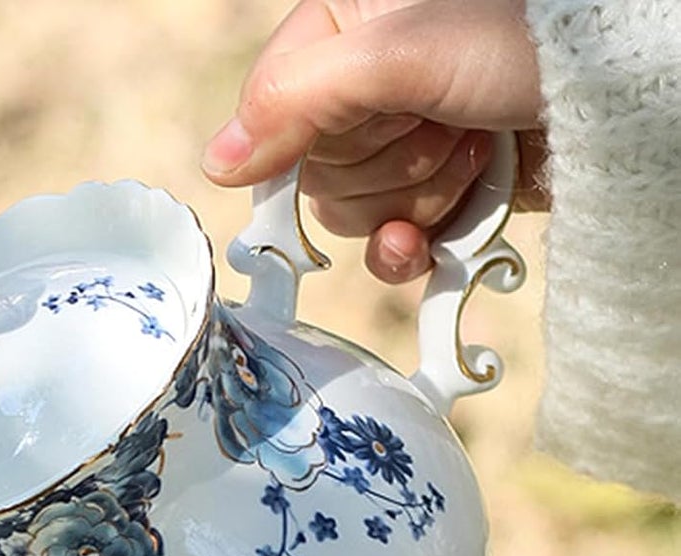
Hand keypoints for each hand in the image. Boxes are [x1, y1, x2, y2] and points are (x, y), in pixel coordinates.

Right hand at [202, 0, 545, 281]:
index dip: (302, 138)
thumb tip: (216, 163)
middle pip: (315, 173)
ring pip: (354, 214)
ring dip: (419, 193)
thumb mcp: (399, 53)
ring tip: (472, 142)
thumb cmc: (524, 39)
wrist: (618, 95)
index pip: (270, 111)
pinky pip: (391, 247)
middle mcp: (362, 87)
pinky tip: (449, 220)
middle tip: (440, 117)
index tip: (350, 125)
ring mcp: (399, 142)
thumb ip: (296, 101)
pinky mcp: (434, 193)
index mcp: (340, 29)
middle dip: (383, 162)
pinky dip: (423, 244)